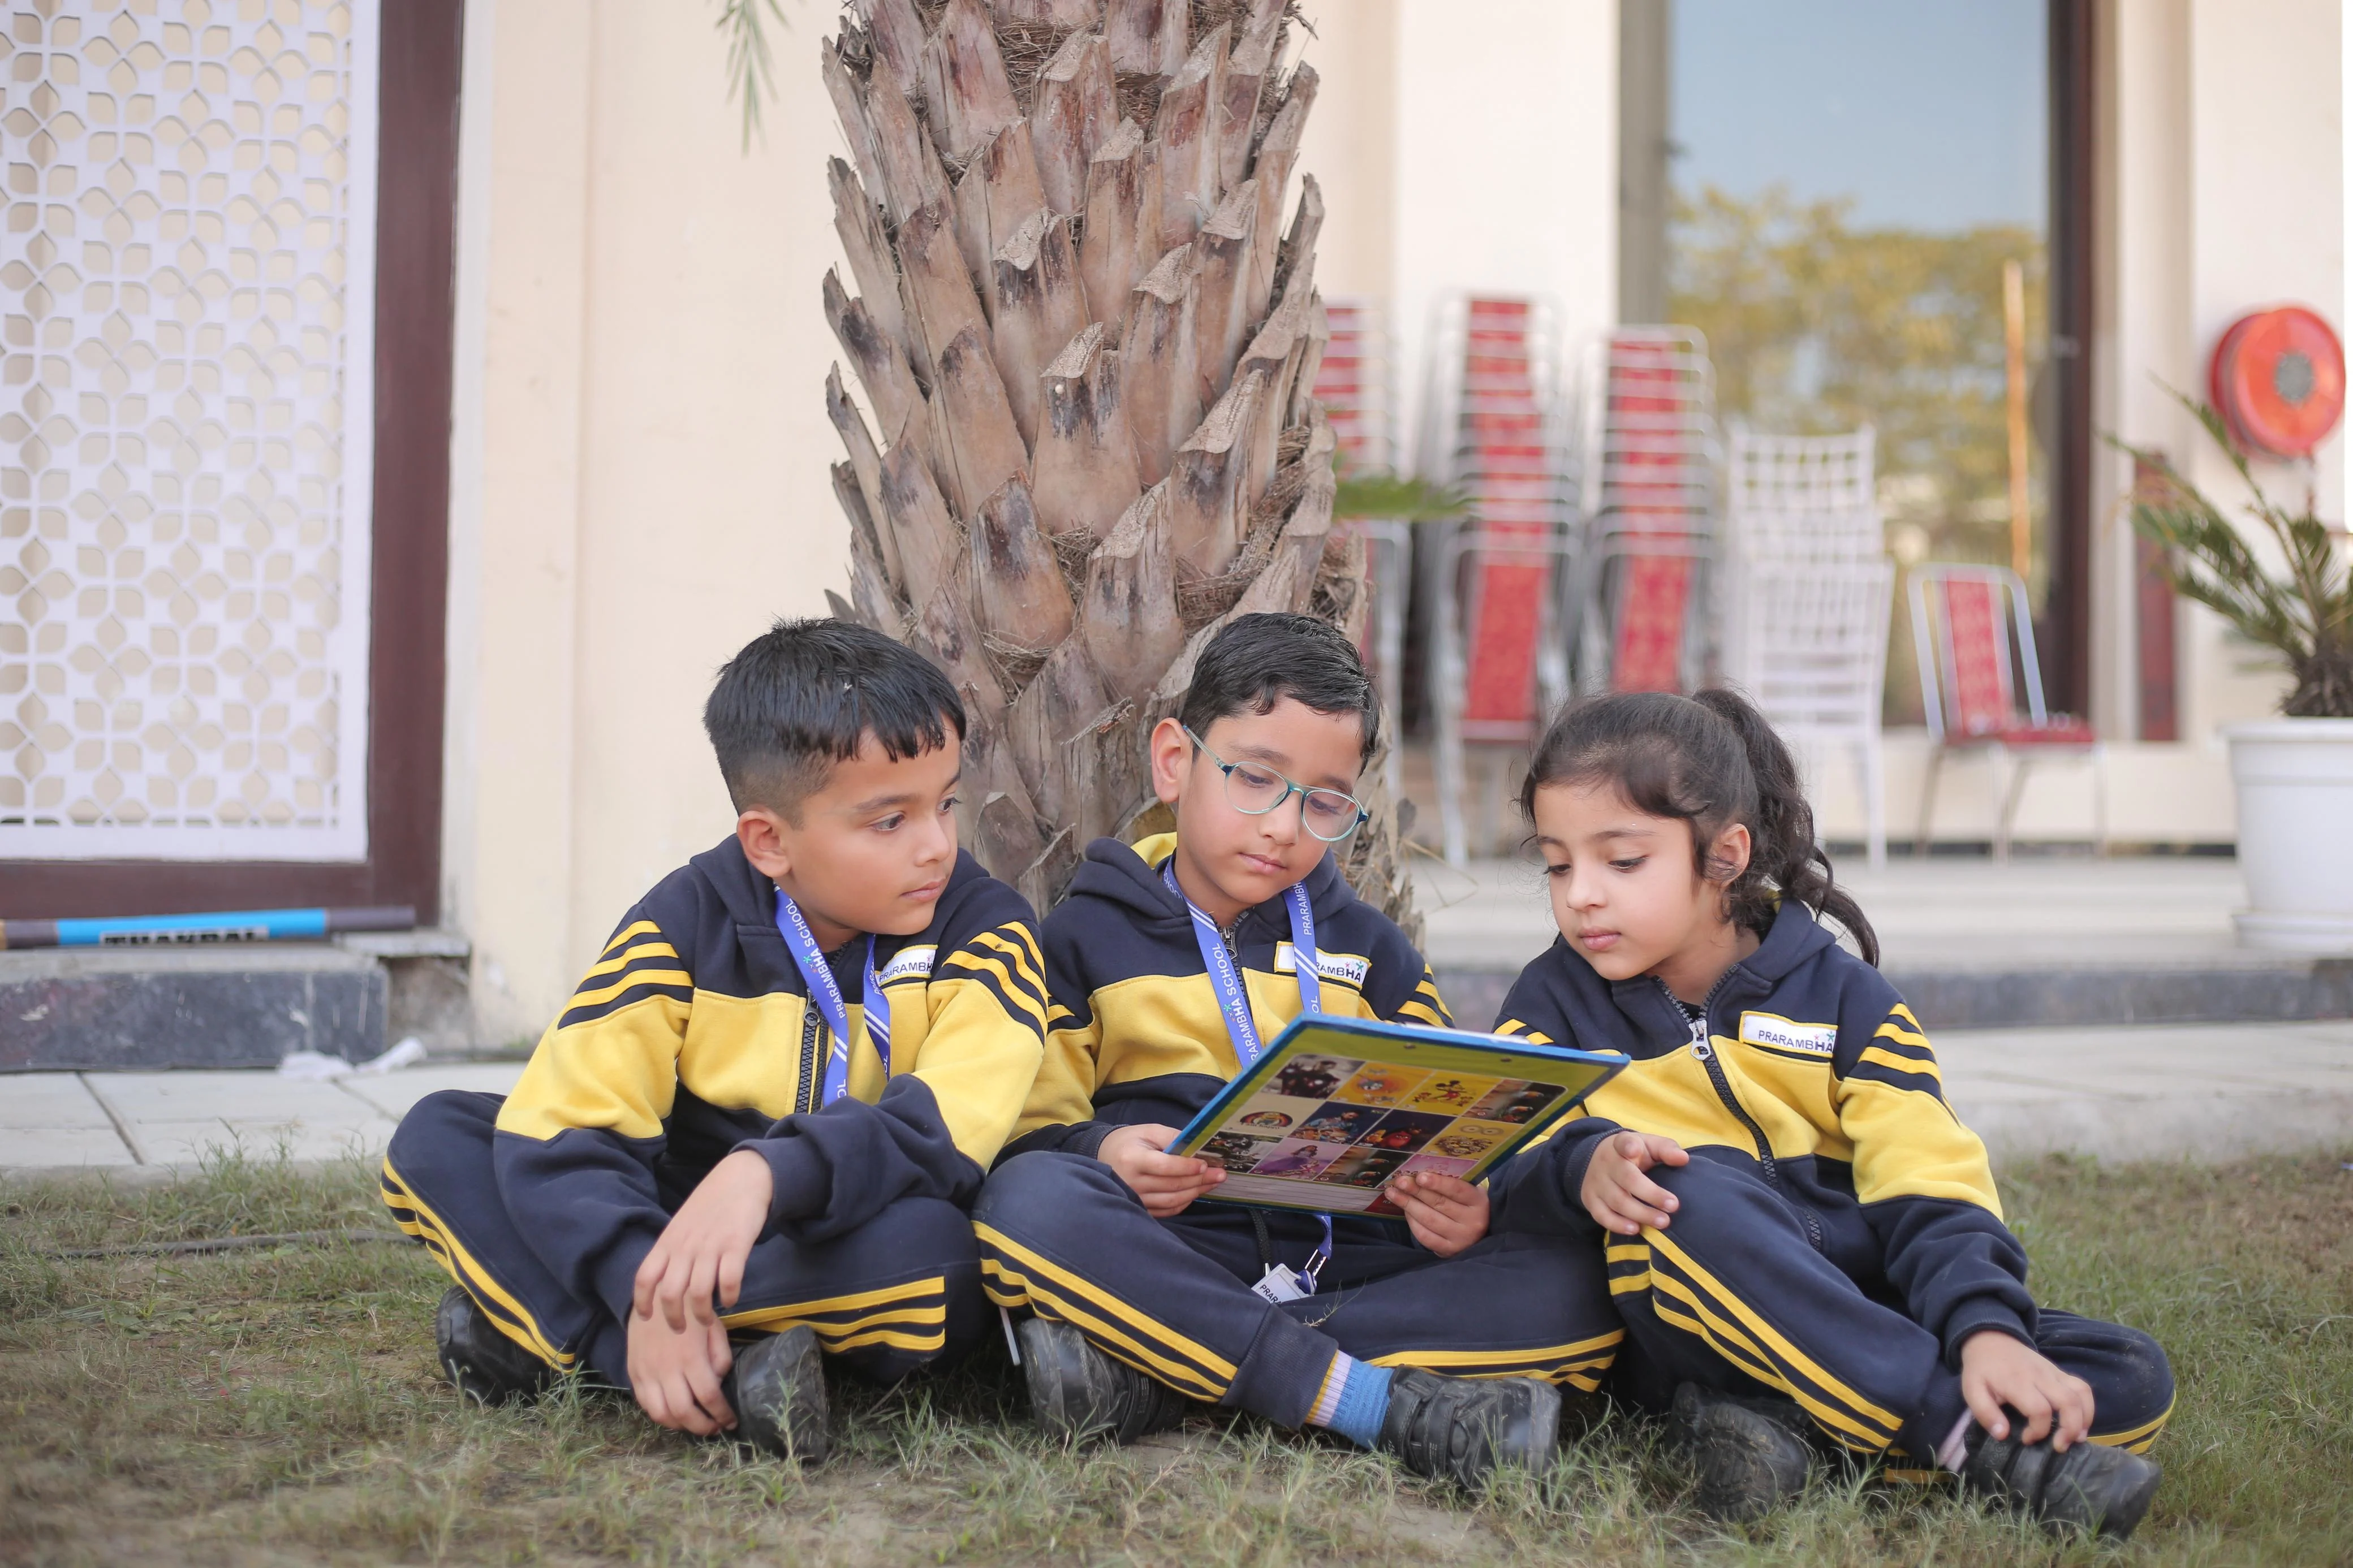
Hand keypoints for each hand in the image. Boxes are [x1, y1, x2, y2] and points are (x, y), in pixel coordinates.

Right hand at [627, 1301, 736, 1433]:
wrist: (654, 1294)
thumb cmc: (690, 1310)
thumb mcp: (714, 1328)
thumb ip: (720, 1357)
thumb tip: (717, 1382)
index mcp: (691, 1357)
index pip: (708, 1397)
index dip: (721, 1414)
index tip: (731, 1422)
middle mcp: (667, 1369)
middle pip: (684, 1412)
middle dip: (703, 1427)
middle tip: (715, 1429)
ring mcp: (647, 1373)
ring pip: (661, 1414)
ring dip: (680, 1426)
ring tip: (694, 1424)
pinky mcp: (633, 1373)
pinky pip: (644, 1404)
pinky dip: (660, 1416)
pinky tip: (673, 1415)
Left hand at [632, 1148, 772, 1332]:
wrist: (741, 1177)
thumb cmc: (710, 1204)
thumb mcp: (681, 1225)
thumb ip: (672, 1251)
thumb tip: (664, 1283)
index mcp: (668, 1241)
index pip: (644, 1278)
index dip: (642, 1303)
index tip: (646, 1319)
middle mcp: (685, 1246)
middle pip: (670, 1293)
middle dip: (673, 1319)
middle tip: (682, 1330)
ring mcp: (710, 1246)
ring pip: (699, 1293)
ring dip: (702, 1314)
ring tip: (708, 1320)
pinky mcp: (736, 1245)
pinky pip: (729, 1281)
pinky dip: (729, 1297)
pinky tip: (731, 1299)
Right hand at [1099, 1124, 1223, 1216]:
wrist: (1106, 1157)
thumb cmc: (1130, 1141)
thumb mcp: (1149, 1131)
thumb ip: (1173, 1138)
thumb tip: (1199, 1148)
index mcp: (1132, 1159)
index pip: (1164, 1166)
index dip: (1186, 1167)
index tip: (1205, 1164)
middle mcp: (1132, 1183)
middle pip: (1172, 1185)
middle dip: (1199, 1180)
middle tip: (1220, 1174)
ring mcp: (1136, 1199)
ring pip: (1172, 1200)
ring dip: (1196, 1191)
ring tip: (1214, 1182)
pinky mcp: (1141, 1208)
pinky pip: (1168, 1210)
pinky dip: (1185, 1202)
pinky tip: (1196, 1192)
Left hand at [1388, 1171, 1488, 1256]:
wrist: (1479, 1238)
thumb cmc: (1469, 1208)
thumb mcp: (1469, 1194)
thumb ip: (1452, 1184)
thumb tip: (1420, 1173)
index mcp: (1479, 1202)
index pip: (1457, 1190)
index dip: (1438, 1183)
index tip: (1420, 1176)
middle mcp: (1472, 1221)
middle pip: (1439, 1204)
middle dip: (1416, 1191)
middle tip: (1399, 1182)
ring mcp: (1460, 1238)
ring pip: (1429, 1219)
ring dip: (1408, 1205)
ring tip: (1393, 1193)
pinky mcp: (1448, 1250)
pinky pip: (1425, 1236)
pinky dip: (1412, 1222)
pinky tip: (1405, 1211)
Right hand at [1579, 1131, 1689, 1235]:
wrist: (1599, 1160)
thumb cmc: (1634, 1154)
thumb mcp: (1649, 1145)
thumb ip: (1667, 1149)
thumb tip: (1683, 1159)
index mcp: (1621, 1144)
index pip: (1623, 1142)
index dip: (1628, 1146)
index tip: (1634, 1150)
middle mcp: (1606, 1162)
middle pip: (1627, 1179)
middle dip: (1651, 1194)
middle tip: (1673, 1206)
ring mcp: (1596, 1182)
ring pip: (1617, 1201)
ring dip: (1641, 1214)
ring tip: (1663, 1222)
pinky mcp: (1590, 1199)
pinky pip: (1602, 1215)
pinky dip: (1618, 1224)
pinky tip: (1636, 1229)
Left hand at [1959, 1330, 2094, 1449]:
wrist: (1990, 1339)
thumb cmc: (1982, 1369)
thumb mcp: (1972, 1390)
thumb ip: (1985, 1413)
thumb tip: (2002, 1435)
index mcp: (2017, 1382)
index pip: (2039, 1409)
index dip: (2038, 1431)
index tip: (2026, 1439)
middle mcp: (2040, 1376)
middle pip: (2068, 1402)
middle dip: (2070, 1429)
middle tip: (2059, 1447)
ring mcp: (2053, 1372)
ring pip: (2081, 1394)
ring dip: (2084, 1420)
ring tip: (2075, 1439)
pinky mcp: (2060, 1372)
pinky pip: (2083, 1388)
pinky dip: (2088, 1408)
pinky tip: (2081, 1424)